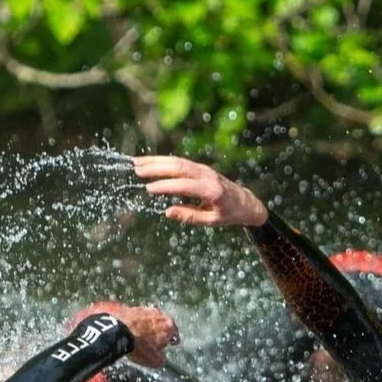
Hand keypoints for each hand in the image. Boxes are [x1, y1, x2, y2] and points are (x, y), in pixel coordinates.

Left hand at [84, 302, 178, 367]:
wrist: (117, 332)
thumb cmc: (138, 345)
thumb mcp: (153, 361)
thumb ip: (161, 359)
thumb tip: (160, 360)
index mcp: (169, 326)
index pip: (175, 333)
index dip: (171, 340)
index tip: (170, 343)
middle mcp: (158, 314)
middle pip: (162, 323)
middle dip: (159, 331)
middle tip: (154, 340)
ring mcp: (144, 309)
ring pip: (148, 318)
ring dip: (146, 325)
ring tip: (139, 336)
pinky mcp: (130, 308)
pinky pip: (134, 317)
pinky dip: (133, 322)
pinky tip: (128, 330)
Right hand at [132, 156, 267, 227]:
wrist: (245, 201)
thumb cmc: (228, 214)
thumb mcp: (211, 221)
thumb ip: (190, 216)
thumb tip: (167, 212)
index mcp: (211, 190)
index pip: (184, 186)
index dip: (165, 186)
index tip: (148, 189)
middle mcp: (206, 175)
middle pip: (178, 167)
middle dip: (156, 167)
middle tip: (136, 169)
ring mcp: (203, 169)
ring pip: (177, 161)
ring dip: (156, 161)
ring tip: (136, 163)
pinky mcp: (200, 167)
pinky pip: (180, 161)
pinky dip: (163, 161)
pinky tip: (149, 162)